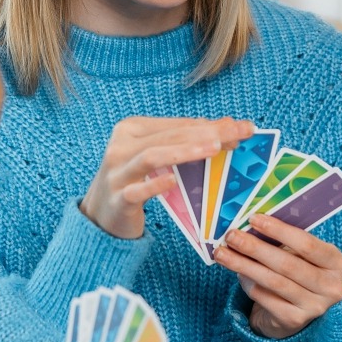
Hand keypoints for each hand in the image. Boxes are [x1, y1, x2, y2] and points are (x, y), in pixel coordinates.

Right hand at [81, 116, 253, 238]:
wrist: (100, 216)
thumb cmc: (135, 180)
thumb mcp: (158, 157)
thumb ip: (186, 142)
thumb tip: (227, 127)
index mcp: (132, 129)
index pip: (177, 125)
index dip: (210, 125)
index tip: (242, 128)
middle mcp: (121, 146)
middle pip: (170, 137)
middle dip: (208, 133)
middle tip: (240, 134)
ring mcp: (117, 172)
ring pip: (151, 156)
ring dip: (184, 151)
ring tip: (214, 148)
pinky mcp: (117, 198)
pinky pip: (136, 191)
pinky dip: (155, 185)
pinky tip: (173, 181)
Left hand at [212, 213, 341, 338]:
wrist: (297, 312)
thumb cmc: (297, 274)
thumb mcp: (300, 255)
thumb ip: (283, 241)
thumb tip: (250, 226)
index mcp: (336, 263)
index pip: (307, 244)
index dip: (279, 230)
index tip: (253, 219)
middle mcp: (331, 287)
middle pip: (288, 264)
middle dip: (256, 248)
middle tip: (232, 236)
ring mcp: (315, 307)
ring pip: (274, 282)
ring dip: (245, 265)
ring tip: (224, 254)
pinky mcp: (295, 321)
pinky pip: (266, 298)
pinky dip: (249, 284)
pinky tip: (238, 274)